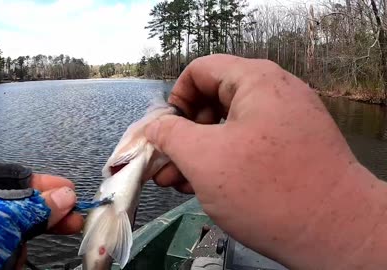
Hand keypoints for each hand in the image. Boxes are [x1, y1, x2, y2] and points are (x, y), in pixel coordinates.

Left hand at [0, 161, 82, 268]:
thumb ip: (36, 206)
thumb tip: (64, 196)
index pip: (14, 177)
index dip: (44, 183)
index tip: (67, 191)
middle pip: (20, 205)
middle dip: (45, 215)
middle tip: (70, 220)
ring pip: (17, 232)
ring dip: (26, 241)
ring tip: (18, 252)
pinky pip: (10, 252)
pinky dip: (16, 259)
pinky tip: (10, 264)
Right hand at [145, 54, 386, 268]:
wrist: (336, 234)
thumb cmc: (268, 190)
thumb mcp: (203, 158)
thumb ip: (168, 135)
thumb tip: (153, 126)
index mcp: (256, 81)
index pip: (199, 70)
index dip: (174, 99)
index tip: (165, 133)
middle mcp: (275, 94)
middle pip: (212, 100)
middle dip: (182, 134)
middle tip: (165, 165)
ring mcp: (286, 122)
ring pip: (228, 127)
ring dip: (198, 153)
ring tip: (178, 183)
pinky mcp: (292, 148)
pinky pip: (247, 145)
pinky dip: (223, 161)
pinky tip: (204, 187)